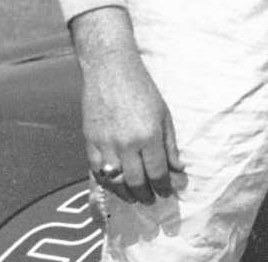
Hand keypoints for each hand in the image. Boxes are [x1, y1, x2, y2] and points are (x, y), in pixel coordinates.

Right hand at [70, 7, 182, 203]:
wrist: (110, 69)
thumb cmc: (141, 88)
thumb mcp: (163, 115)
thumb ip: (170, 145)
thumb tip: (178, 170)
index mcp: (149, 136)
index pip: (157, 174)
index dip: (164, 187)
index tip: (167, 193)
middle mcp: (127, 143)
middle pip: (136, 182)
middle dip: (146, 195)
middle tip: (151, 199)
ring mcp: (105, 143)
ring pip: (115, 181)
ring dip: (126, 194)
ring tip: (134, 197)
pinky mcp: (89, 140)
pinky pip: (96, 170)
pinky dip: (107, 182)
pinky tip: (115, 184)